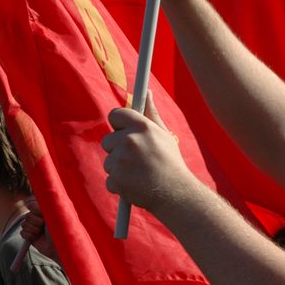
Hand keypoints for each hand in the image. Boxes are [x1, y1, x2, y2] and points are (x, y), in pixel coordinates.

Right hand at [20, 200, 59, 262]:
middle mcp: (38, 217)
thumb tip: (33, 201)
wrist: (60, 246)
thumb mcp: (55, 213)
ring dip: (34, 230)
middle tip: (45, 227)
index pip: (31, 205)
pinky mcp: (30, 236)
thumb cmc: (61, 229)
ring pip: (24, 224)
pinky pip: (22, 233)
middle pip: (27, 216)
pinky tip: (37, 238)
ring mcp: (34, 226)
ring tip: (43, 233)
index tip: (44, 215)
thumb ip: (45, 204)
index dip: (36, 210)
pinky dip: (30, 236)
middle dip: (37, 222)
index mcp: (44, 209)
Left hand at [101, 91, 192, 212]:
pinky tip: (136, 185)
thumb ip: (151, 113)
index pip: (115, 114)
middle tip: (137, 159)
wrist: (176, 193)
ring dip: (119, 168)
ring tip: (139, 174)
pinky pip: (110, 179)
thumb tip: (146, 91)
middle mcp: (129, 140)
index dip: (118, 124)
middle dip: (118, 149)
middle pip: (108, 140)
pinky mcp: (115, 179)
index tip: (123, 131)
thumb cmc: (171, 162)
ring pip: (109, 161)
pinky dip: (119, 184)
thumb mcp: (164, 134)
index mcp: (141, 127)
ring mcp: (120, 161)